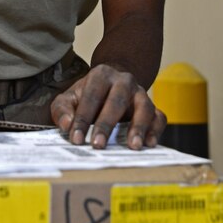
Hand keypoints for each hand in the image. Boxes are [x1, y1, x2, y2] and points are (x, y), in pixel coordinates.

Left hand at [50, 64, 165, 149]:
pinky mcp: (153, 107)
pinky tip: (149, 144)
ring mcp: (141, 93)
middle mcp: (124, 81)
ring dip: (139, 127)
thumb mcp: (69, 98)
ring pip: (144, 107)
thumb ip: (62, 109)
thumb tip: (67, 125)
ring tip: (132, 146)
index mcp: (101, 75)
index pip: (91, 96)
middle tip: (98, 145)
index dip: (82, 118)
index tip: (76, 138)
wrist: (111, 84)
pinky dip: (156, 130)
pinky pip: (160, 117)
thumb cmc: (87, 95)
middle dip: (106, 124)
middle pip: (117, 100)